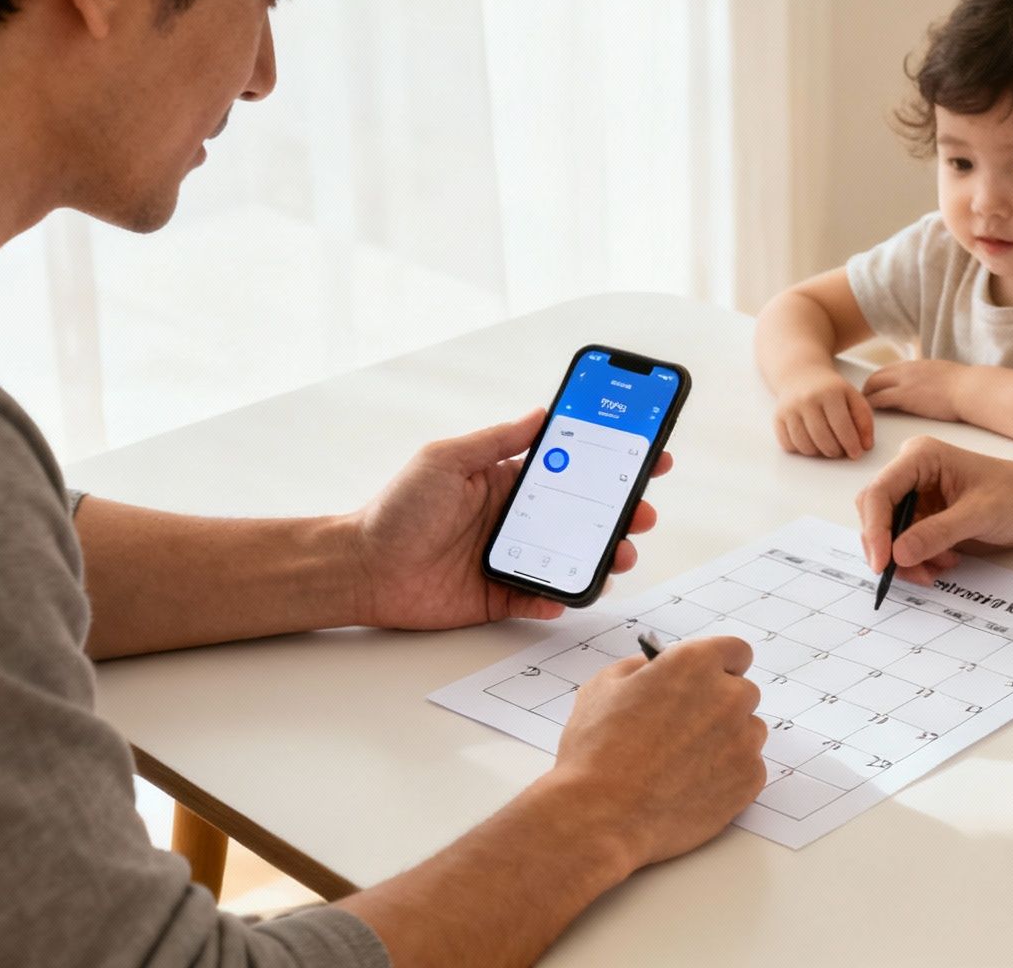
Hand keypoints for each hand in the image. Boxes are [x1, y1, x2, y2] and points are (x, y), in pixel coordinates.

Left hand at [347, 408, 671, 629]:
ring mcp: (514, 558)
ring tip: (619, 554)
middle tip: (644, 512)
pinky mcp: (502, 595)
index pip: (572, 468)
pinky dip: (559, 598)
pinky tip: (568, 593)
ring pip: (574, 559)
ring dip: (604, 557)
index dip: (612, 462)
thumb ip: (496, 441)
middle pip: (585, 516)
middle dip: (623, 513)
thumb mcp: (446, 460)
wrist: (363, 568)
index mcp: (509, 482)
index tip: (649, 456)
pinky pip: (542, 598)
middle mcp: (518, 520)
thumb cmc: (396, 510)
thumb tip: (541, 414)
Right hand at [553, 637, 766, 866]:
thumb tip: (657, 667)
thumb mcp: (604, 687)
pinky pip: (749, 767)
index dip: (719, 667)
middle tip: (686, 728)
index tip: (708, 680)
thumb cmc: (596, 753)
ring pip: (748, 731)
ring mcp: (743, 739)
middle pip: (743, 692)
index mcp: (694, 664)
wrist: (601, 816)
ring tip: (684, 762)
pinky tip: (692, 785)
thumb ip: (641, 668)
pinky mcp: (749, 779)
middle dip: (719, 705)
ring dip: (727, 739)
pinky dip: (728, 774)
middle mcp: (727, 696)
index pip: (735, 652)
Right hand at [772, 367, 873, 458]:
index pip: (842, 426)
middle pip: (822, 439)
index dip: (851, 444)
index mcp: (830, 392)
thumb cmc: (831, 389)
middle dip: (835, 451)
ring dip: (819, 453)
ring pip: (805, 446)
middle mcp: (807, 399)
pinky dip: (801, 450)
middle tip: (840, 451)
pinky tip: (811, 442)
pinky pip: (789, 445)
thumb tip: (866, 446)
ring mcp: (790, 408)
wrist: (801, 374)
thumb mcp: (852, 396)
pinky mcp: (778, 417)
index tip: (856, 454)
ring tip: (827, 446)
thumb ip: (864, 420)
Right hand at [854, 435, 1012, 583]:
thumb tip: (897, 554)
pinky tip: (944, 563)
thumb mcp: (979, 514)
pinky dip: (918, 560)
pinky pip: (905, 544)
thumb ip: (936, 533)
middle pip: (875, 513)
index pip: (878, 493)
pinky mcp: (925, 517)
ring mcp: (917, 496)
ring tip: (935, 571)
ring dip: (905, 559)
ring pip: (888, 534)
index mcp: (919, 457)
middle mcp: (911, 473)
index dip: (875, 529)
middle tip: (908, 573)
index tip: (883, 563)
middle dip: (888, 547)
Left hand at [862, 358, 968, 421]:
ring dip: (865, 398)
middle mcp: (907, 370)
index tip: (876, 392)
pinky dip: (870, 407)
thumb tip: (934, 386)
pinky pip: (879, 400)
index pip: (889, 370)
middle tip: (863, 404)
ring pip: (873, 386)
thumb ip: (933, 379)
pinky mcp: (905, 396)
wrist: (971, 389)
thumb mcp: (945, 375)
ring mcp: (905, 382)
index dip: (879, 382)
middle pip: (876, 376)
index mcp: (918, 366)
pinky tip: (869, 416)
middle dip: (867, 389)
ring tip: (861, 412)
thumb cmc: (966, 387)